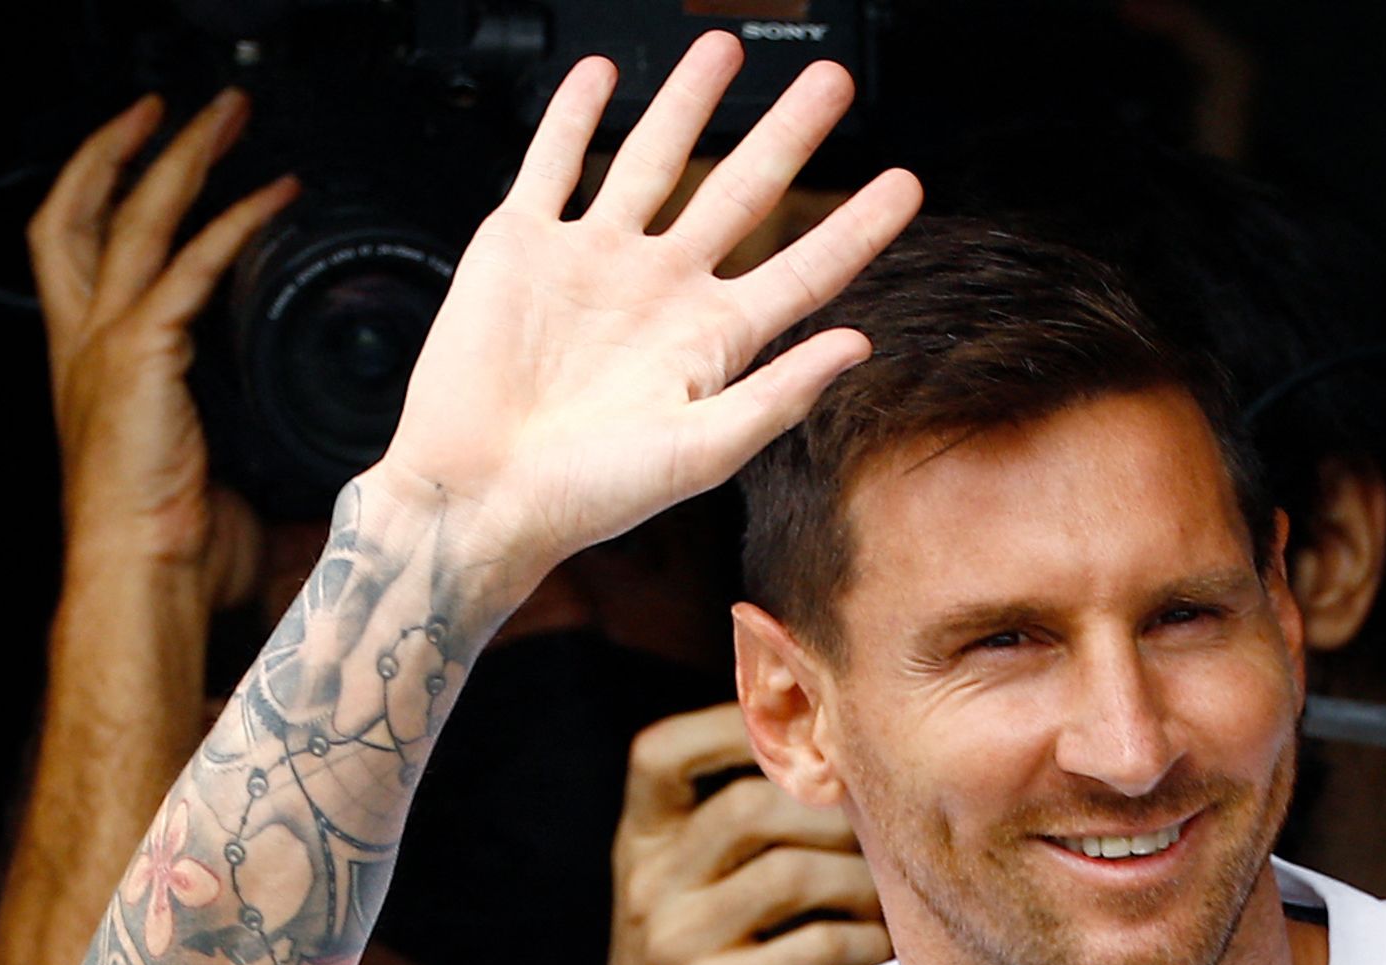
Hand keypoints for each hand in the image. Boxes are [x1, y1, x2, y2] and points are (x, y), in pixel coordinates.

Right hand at [30, 92, 298, 593]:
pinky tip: (273, 196)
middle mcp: (85, 347)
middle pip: (80, 214)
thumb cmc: (172, 558)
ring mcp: (105, 345)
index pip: (78, 256)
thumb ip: (251, 464)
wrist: (139, 583)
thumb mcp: (216, 493)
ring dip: (182, 159)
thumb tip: (318, 490)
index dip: (106, 199)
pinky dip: (234, 222)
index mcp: (93, 372)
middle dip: (126, 153)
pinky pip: (190, 265)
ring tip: (225, 120)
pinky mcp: (140, 353)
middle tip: (179, 113)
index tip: (150, 164)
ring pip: (132, 218)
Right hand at [371, 32, 920, 581]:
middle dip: (788, 135)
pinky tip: (600, 76)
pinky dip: (573, 117)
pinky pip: (553, 163)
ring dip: (687, 103)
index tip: (906, 185)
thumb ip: (780, 395)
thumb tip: (857, 345)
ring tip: (721, 48)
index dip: (857, 227)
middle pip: (741, 193)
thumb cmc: (586, 494)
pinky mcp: (523, 247)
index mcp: (710, 343)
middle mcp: (659, 292)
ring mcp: (593, 262)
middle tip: (830, 83)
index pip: (803, 270)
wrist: (479, 492)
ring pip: (653, 160)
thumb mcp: (703, 452)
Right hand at [609, 703, 888, 964]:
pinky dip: (865, 940)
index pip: (660, 754)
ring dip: (861, 878)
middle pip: (750, 809)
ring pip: (791, 874)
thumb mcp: (687, 877)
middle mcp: (646, 883)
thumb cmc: (703, 948)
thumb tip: (839, 744)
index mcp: (639, 840)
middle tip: (886, 827)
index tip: (806, 738)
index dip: (732, 728)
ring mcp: (676, 941)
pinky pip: (816, 946)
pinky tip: (883, 944)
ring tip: (893, 891)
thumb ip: (734, 820)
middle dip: (834, 814)